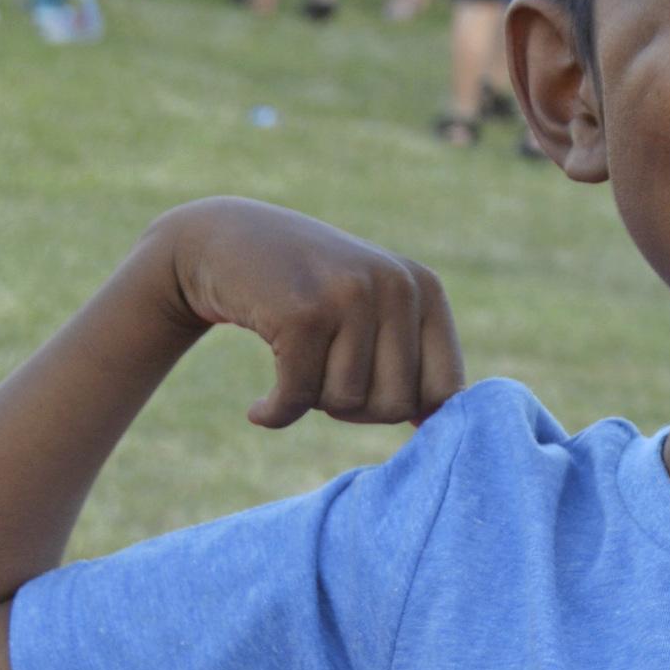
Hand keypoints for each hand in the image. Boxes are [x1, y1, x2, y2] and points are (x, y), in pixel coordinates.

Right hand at [147, 201, 462, 429]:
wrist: (225, 243)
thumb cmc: (305, 292)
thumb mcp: (371, 311)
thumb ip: (408, 362)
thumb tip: (433, 426)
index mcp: (424, 289)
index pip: (445, 391)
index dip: (401, 410)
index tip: (362, 390)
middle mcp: (396, 286)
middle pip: (396, 406)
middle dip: (353, 410)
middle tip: (319, 378)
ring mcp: (349, 294)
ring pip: (347, 402)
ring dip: (311, 402)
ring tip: (292, 367)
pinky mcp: (302, 312)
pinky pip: (298, 398)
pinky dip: (275, 412)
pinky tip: (259, 407)